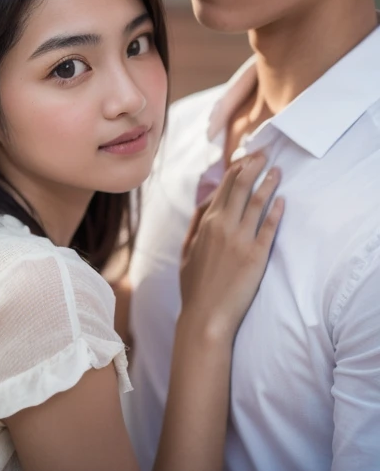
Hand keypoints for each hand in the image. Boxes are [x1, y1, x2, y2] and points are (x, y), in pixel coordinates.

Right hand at [180, 153, 283, 342]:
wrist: (205, 316)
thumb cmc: (195, 286)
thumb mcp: (187, 250)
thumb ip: (196, 223)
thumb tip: (205, 201)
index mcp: (206, 223)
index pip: (224, 187)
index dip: (237, 170)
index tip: (246, 159)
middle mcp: (222, 226)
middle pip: (240, 187)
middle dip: (253, 166)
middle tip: (264, 154)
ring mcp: (240, 240)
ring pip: (256, 202)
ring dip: (268, 182)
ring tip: (277, 170)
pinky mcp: (256, 256)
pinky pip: (269, 227)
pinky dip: (276, 211)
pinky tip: (282, 200)